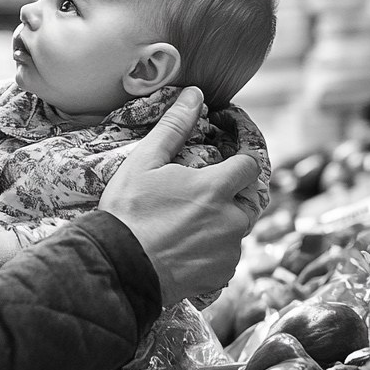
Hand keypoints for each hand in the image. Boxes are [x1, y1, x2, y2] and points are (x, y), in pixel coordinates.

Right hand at [98, 86, 260, 304]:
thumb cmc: (128, 211)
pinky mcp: (221, 275)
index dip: (239, 159)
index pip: (250, 165)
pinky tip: (186, 247)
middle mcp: (231, 220)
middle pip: (247, 199)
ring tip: (187, 223)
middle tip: (198, 194)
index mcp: (216, 188)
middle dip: (229, 194)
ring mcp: (228, 251)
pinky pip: (226, 257)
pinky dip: (213, 250)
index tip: (225, 157)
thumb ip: (174, 127)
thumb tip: (195, 94)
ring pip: (236, 229)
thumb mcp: (144, 163)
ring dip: (221, 223)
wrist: (119, 267)